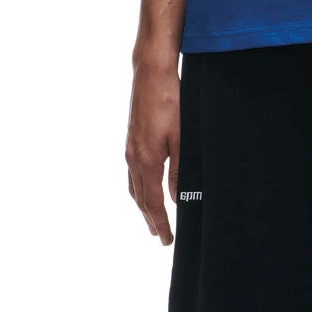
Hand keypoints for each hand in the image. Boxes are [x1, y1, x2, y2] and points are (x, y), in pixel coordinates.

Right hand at [125, 56, 179, 244]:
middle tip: (159, 236)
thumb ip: (179, 170)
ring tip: (152, 218)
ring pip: (134, 186)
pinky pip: (133, 173)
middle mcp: (133, 157)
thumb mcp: (181, 137)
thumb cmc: (170, 101)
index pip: (152, 201)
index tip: (166, 239)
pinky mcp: (132, 138)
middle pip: (139, 198)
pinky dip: (139, 188)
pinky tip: (145, 187)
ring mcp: (130, 147)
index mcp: (146, 160)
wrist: (151, 73)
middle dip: (150, 218)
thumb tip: (176, 197)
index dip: (159, 222)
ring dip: (143, 205)